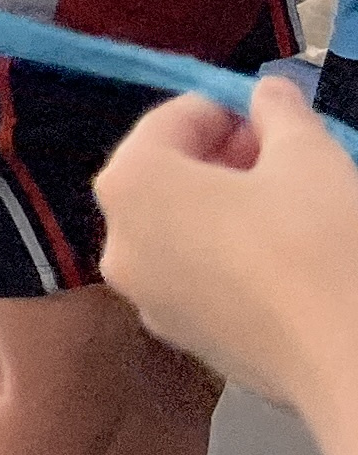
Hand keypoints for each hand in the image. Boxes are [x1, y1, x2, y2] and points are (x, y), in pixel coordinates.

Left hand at [101, 79, 357, 409]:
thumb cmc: (321, 246)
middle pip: (167, 176)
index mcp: (131, 184)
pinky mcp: (185, 339)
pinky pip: (196, 276)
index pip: (171, 121)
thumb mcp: (307, 155)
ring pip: (180, 229)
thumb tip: (269, 92)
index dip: (227, 112)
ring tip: (289, 206)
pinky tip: (283, 260)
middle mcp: (119, 242)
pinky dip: (227, 257)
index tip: (271, 119)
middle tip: (284, 157)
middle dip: (224, 160)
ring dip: (226, 208)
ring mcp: (147, 298)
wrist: (351, 361)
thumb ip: (278, 111)